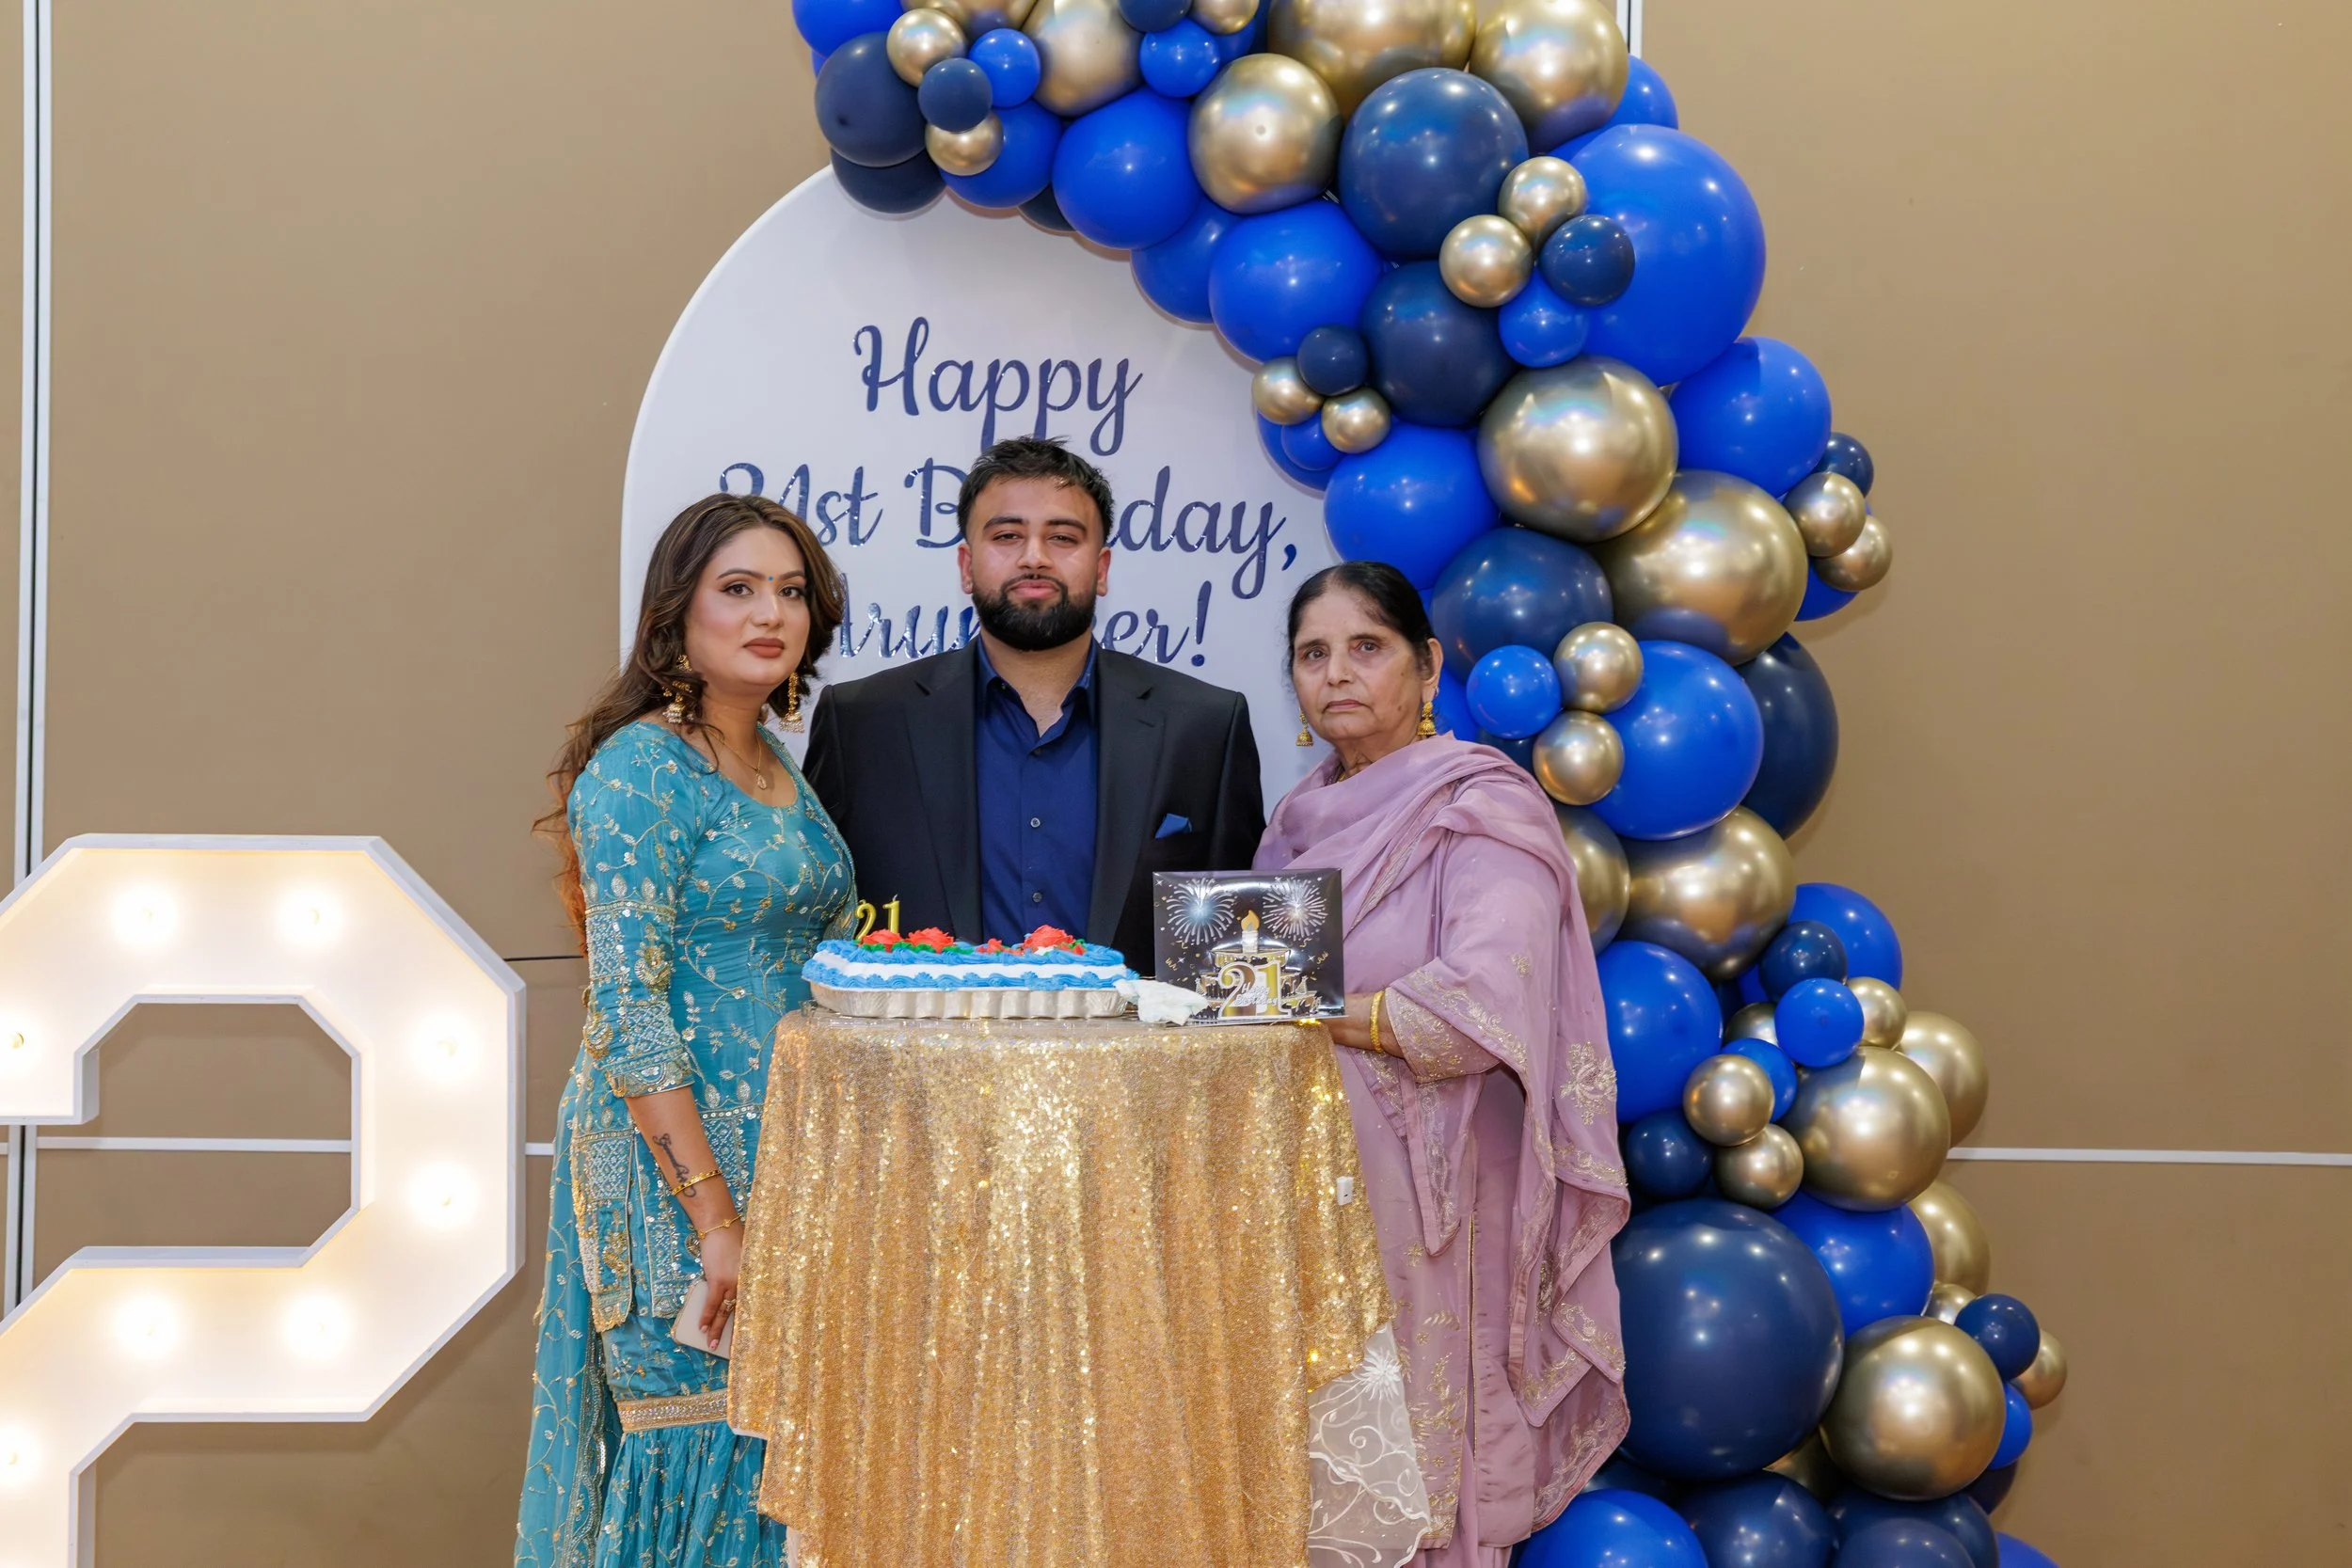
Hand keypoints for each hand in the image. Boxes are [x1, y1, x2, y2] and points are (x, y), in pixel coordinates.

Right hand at [696, 1221, 743, 1344]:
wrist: (719, 1224)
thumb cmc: (732, 1237)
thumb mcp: (744, 1257)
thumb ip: (742, 1274)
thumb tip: (734, 1293)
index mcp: (755, 1275)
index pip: (754, 1302)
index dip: (750, 1319)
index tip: (751, 1334)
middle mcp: (747, 1281)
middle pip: (740, 1310)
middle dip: (734, 1330)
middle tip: (732, 1348)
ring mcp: (733, 1282)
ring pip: (725, 1311)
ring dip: (717, 1328)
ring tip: (712, 1343)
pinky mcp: (719, 1280)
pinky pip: (713, 1304)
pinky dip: (707, 1316)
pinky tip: (703, 1327)